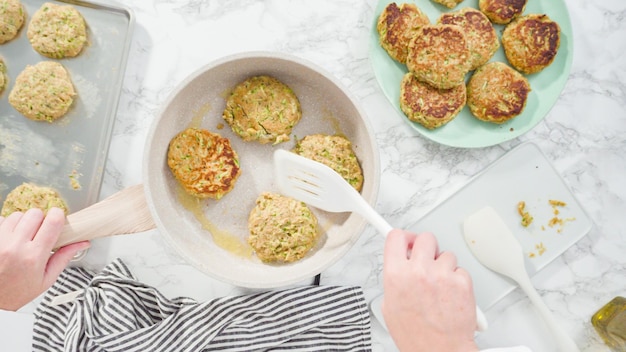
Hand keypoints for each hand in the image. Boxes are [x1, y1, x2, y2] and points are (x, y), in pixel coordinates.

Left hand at [0, 207, 89, 310]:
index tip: (58, 219)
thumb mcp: (46, 280)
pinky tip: (10, 238)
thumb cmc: (17, 293)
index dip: (58, 216)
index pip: (53, 222)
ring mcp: (0, 242)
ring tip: (22, 238)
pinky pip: (2, 219)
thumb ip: (64, 258)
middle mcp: (15, 246)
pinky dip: (8, 226)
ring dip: (23, 223)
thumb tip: (82, 243)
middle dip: (41, 220)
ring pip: (18, 215)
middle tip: (40, 233)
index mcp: (34, 257)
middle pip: (35, 213)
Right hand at [382, 230, 478, 351]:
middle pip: (425, 237)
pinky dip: (456, 279)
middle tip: (425, 260)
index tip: (405, 239)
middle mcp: (419, 271)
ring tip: (439, 285)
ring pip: (446, 254)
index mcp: (396, 275)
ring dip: (443, 266)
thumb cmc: (416, 336)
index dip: (401, 237)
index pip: (396, 237)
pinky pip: (460, 269)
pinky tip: (450, 294)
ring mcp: (442, 275)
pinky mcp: (461, 282)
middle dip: (425, 248)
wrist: (440, 351)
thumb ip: (395, 279)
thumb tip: (401, 266)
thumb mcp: (390, 306)